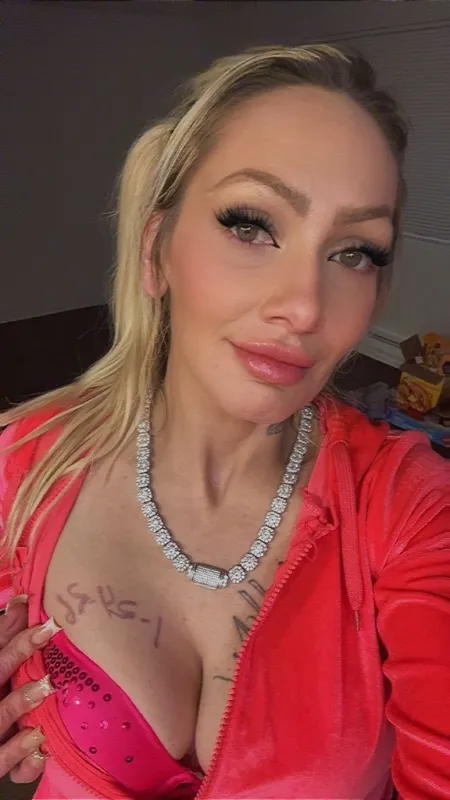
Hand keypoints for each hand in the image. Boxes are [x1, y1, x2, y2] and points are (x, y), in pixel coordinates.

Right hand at [0, 596, 58, 783]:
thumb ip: (6, 634)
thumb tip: (24, 599)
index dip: (17, 638)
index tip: (46, 624)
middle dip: (16, 655)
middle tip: (45, 637)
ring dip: (18, 703)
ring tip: (43, 688)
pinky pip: (5, 764)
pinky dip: (21, 757)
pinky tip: (39, 744)